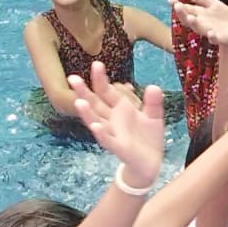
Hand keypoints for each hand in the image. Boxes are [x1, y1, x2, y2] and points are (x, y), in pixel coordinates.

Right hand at [71, 62, 165, 187]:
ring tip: (79, 102)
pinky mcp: (119, 147)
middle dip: (84, 92)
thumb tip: (154, 87)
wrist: (150, 162)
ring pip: (96, 121)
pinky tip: (96, 126)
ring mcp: (113, 134)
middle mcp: (112, 120)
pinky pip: (108, 140)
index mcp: (120, 109)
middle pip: (95, 104)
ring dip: (87, 113)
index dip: (101, 79)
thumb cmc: (148, 137)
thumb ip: (153, 102)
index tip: (96, 64)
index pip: (106, 91)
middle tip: (73, 78)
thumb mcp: (154, 116)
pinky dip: (102, 133)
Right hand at [171, 0, 227, 47]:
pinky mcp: (219, 38)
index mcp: (198, 14)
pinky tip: (211, 33)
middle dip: (182, 13)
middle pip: (188, 19)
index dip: (177, 4)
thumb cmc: (222, 18)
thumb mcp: (212, 4)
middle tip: (177, 6)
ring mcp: (209, 32)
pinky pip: (214, 39)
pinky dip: (212, 37)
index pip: (185, 9)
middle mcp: (201, 23)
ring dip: (194, 23)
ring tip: (190, 17)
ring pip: (198, 29)